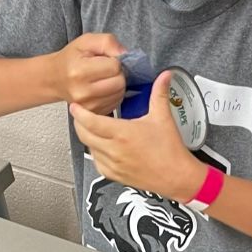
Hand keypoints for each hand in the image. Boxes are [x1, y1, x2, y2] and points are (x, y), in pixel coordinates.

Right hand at [51, 33, 126, 114]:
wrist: (54, 79)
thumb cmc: (71, 58)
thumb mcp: (86, 41)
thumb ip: (107, 42)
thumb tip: (125, 53)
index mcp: (79, 71)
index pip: (115, 67)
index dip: (114, 60)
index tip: (105, 59)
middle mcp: (82, 92)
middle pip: (120, 83)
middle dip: (118, 73)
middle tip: (107, 69)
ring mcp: (87, 105)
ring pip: (120, 94)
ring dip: (117, 84)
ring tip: (104, 78)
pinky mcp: (92, 112)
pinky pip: (116, 103)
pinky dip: (114, 95)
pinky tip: (104, 88)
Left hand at [70, 71, 207, 200]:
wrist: (176, 176)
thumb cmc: (170, 149)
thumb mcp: (163, 117)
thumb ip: (160, 93)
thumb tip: (164, 75)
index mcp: (123, 133)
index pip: (91, 122)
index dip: (79, 113)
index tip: (75, 106)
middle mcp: (114, 150)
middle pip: (84, 135)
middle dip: (79, 123)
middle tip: (81, 114)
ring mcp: (112, 164)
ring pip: (89, 148)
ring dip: (88, 137)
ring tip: (94, 128)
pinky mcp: (114, 175)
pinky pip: (96, 161)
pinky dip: (96, 151)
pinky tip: (103, 145)